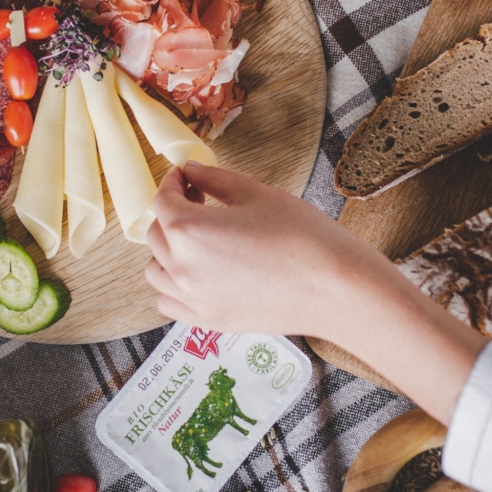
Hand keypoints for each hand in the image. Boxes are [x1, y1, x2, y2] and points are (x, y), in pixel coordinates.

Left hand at [144, 163, 485, 422]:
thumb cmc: (303, 237)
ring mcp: (192, 300)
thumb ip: (214, 180)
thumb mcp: (257, 194)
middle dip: (172, 212)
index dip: (173, 183)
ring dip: (168, 250)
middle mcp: (181, 267)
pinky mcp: (208, 321)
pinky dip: (172, 285)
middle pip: (156, 234)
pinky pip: (169, 302)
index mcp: (189, 229)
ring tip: (199, 238)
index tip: (187, 177)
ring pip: (156, 271)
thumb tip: (189, 170)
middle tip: (198, 200)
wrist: (335, 289)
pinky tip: (198, 272)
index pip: (163, 201)